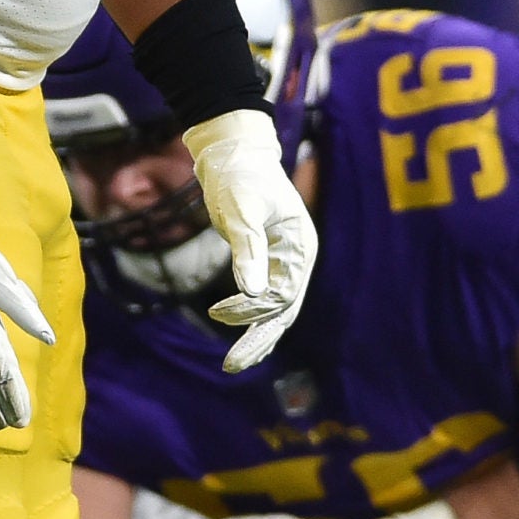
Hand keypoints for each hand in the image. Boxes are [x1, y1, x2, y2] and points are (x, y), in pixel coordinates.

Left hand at [182, 110, 317, 370]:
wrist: (233, 153)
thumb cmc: (240, 175)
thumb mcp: (241, 210)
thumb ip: (248, 250)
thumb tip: (252, 294)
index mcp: (299, 246)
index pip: (283, 293)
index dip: (253, 308)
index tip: (218, 312)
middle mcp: (296, 259)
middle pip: (284, 311)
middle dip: (259, 339)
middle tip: (232, 366)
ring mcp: (283, 263)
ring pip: (276, 312)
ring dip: (257, 337)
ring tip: (234, 364)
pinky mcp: (265, 264)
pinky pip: (265, 302)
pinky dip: (254, 322)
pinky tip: (242, 343)